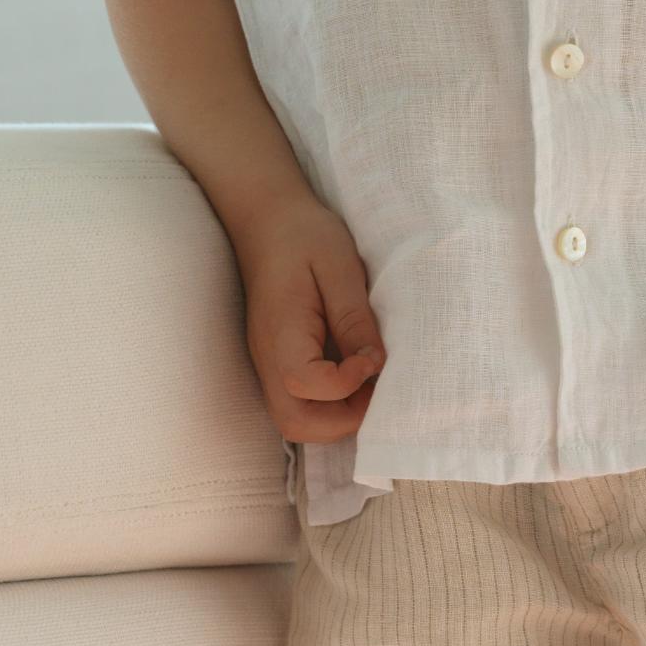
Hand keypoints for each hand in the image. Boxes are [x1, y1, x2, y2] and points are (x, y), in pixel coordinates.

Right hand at [243, 205, 383, 444]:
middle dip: (344, 420)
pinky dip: (330, 407)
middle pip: (296, 423)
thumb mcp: (339, 268)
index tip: (374, 360)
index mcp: (280, 332)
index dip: (347, 384)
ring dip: (338, 418)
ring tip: (369, 385)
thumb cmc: (305, 237)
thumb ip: (355, 319)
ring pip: (296, 421)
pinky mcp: (279, 364)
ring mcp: (269, 365)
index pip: (304, 383)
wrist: (269, 222)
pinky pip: (300, 404)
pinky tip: (356, 379)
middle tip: (377, 389)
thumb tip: (377, 365)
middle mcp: (268, 359)